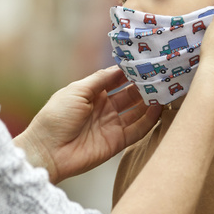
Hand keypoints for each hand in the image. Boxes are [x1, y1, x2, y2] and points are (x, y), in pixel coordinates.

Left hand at [15, 67, 161, 183]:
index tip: (146, 62)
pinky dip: (149, 120)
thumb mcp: (76, 91)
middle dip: (144, 86)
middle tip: (161, 75)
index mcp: (92, 94)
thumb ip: (99, 80)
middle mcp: (104, 108)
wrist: (47, 151)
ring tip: (165, 89)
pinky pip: (137, 130)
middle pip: (130, 95)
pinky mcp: (117, 142)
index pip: (116, 80)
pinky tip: (159, 108)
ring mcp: (111, 125)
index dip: (130, 72)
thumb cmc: (56, 117)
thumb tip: (119, 67)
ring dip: (150, 101)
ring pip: (137, 111)